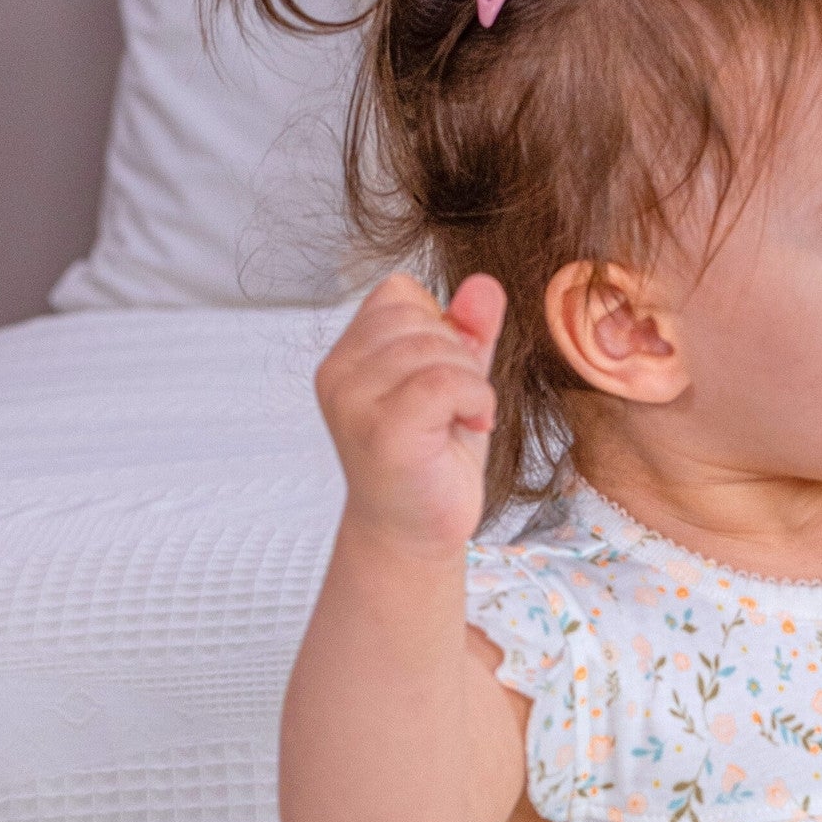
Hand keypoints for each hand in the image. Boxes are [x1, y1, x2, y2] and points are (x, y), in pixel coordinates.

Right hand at [315, 271, 506, 558]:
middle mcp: (338, 374)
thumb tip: (484, 284)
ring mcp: (354, 402)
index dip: (439, 325)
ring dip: (471, 382)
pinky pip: (444, 381)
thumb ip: (467, 334)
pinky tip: (472, 426)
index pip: (397, 293)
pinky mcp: (381, 431)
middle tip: (459, 406)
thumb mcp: (456, 386)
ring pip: (433, 347)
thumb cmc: (431, 464)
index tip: (448, 378)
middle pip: (417, 316)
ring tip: (463, 420)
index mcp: (346, 357)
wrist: (414, 537)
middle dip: (458, 354)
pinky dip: (475, 399)